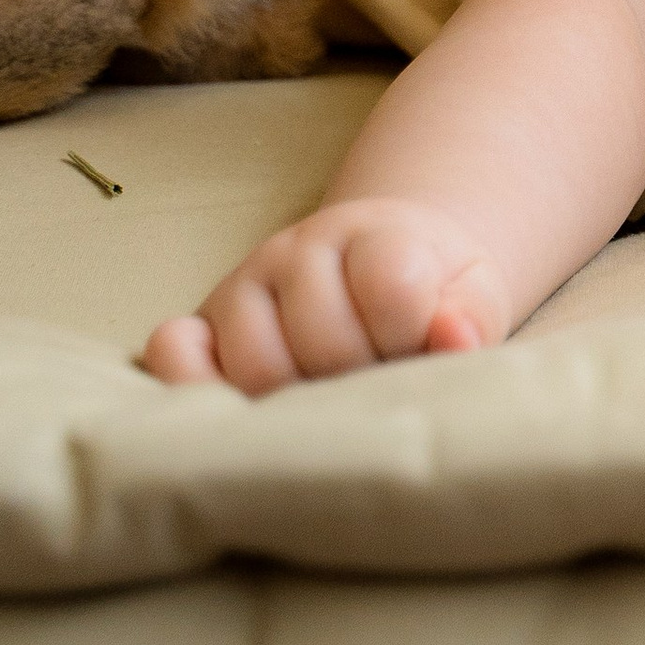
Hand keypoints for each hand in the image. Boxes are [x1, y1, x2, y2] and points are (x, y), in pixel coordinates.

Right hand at [141, 198, 509, 393]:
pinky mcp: (201, 323)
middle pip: (322, 340)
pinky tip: (240, 412)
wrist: (382, 265)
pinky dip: (194, 387)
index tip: (421, 348)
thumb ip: (472, 315)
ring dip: (295, 401)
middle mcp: (300, 249)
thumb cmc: (431, 292)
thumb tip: (454, 339)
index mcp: (376, 232)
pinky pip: (172, 352)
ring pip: (255, 364)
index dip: (413, 335)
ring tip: (328, 402)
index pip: (391, 286)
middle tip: (375, 386)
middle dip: (359, 379)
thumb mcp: (472, 292)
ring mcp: (244, 284)